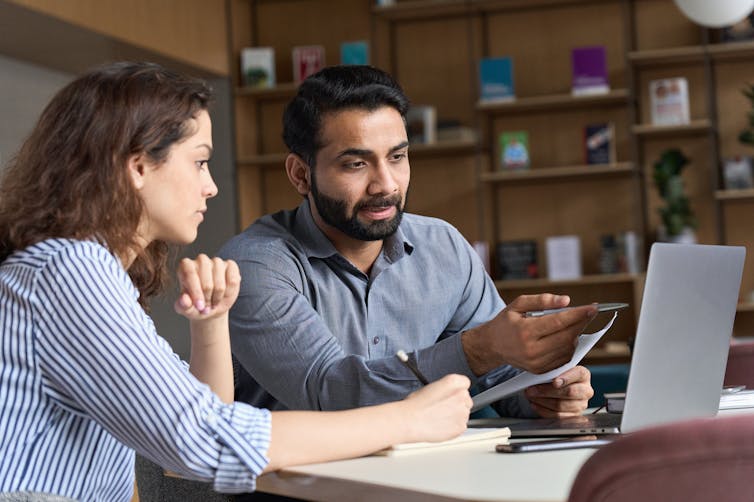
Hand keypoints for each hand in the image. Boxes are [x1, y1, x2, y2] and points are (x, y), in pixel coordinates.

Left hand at [174, 255, 240, 320]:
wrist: (212, 307)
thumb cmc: (196, 306)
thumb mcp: (187, 309)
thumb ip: (182, 306)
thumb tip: (184, 300)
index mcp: (186, 266)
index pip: (190, 273)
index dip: (195, 291)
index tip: (199, 306)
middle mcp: (201, 261)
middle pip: (206, 280)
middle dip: (207, 297)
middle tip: (205, 306)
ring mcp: (217, 262)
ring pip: (220, 282)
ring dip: (217, 296)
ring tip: (213, 302)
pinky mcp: (230, 265)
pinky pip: (233, 280)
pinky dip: (229, 292)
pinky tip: (224, 295)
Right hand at [402, 374, 471, 442]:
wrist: (410, 421)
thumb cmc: (415, 405)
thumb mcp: (429, 387)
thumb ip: (444, 389)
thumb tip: (446, 395)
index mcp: (453, 382)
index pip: (465, 383)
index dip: (457, 390)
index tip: (452, 395)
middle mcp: (461, 395)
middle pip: (466, 399)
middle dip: (457, 404)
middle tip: (443, 409)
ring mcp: (463, 412)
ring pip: (464, 414)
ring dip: (455, 416)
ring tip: (439, 418)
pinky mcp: (461, 426)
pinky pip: (461, 426)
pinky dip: (453, 427)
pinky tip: (441, 426)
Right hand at [462, 294, 597, 374]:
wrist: (492, 345)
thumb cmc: (506, 322)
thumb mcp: (518, 304)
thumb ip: (542, 300)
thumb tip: (566, 300)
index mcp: (525, 331)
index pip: (559, 322)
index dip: (578, 315)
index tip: (593, 308)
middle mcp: (531, 350)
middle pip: (567, 337)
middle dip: (582, 324)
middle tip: (588, 313)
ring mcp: (536, 363)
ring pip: (568, 349)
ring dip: (576, 335)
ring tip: (573, 323)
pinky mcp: (540, 370)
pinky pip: (564, 358)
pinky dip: (569, 346)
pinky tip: (565, 336)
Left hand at [524, 366, 593, 417]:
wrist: (557, 388)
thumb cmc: (555, 376)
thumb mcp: (554, 370)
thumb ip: (551, 370)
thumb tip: (538, 372)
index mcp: (583, 374)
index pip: (578, 374)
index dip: (566, 378)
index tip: (555, 382)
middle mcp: (585, 390)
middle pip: (569, 392)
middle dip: (547, 391)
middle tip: (531, 389)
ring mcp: (581, 405)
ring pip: (561, 405)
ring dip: (542, 401)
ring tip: (530, 396)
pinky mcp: (573, 416)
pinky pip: (557, 416)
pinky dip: (543, 410)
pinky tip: (535, 404)